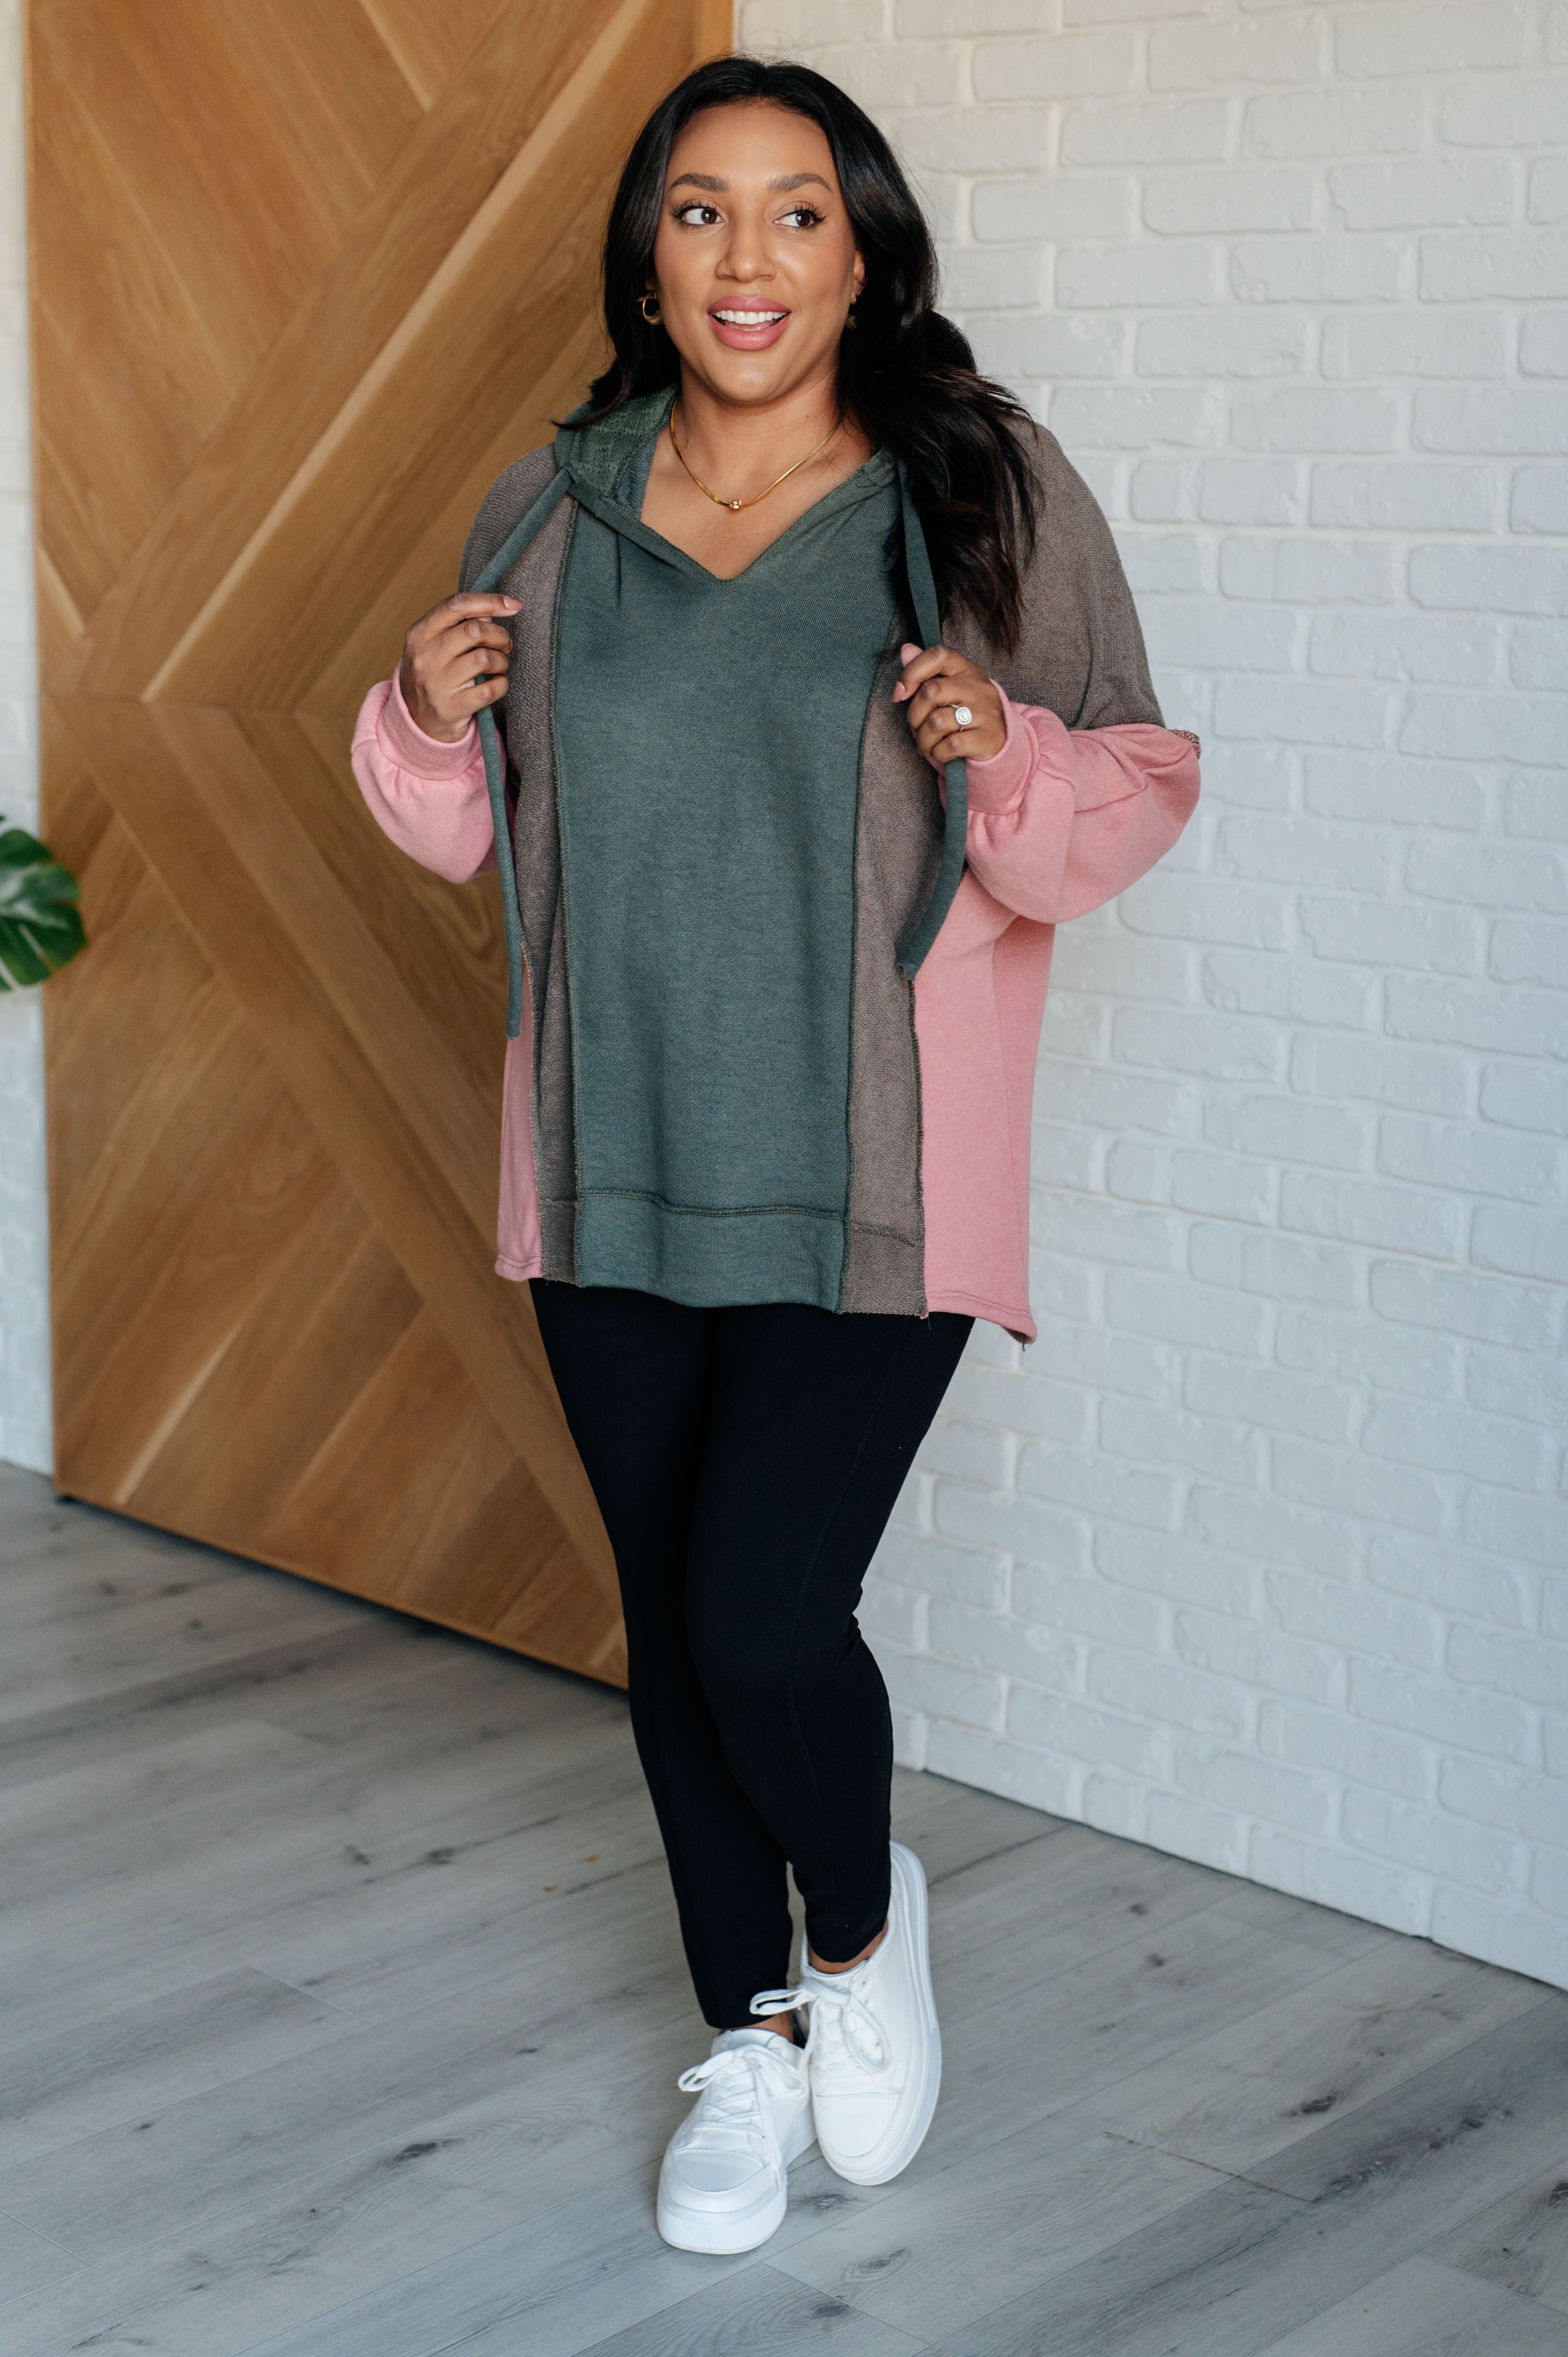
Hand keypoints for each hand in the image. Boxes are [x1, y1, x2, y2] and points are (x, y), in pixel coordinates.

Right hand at [398, 593, 521, 742]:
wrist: (418, 720)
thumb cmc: (435, 674)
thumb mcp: (435, 645)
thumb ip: (459, 625)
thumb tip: (492, 610)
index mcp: (420, 633)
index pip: (457, 605)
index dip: (489, 601)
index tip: (514, 604)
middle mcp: (425, 656)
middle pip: (475, 630)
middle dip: (500, 636)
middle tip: (505, 645)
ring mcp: (437, 682)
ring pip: (484, 658)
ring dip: (501, 661)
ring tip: (499, 666)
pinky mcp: (451, 707)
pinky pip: (490, 689)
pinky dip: (502, 685)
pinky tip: (497, 684)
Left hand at [892, 641, 1005, 766]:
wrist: (1000, 739)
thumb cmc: (965, 712)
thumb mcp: (949, 687)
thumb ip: (926, 669)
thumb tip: (906, 649)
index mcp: (966, 669)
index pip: (938, 655)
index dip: (912, 672)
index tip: (899, 694)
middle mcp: (977, 687)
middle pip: (931, 692)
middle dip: (914, 715)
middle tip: (916, 727)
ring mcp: (985, 712)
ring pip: (937, 722)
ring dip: (923, 739)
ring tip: (927, 745)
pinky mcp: (988, 737)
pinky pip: (950, 745)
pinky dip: (938, 753)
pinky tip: (941, 753)